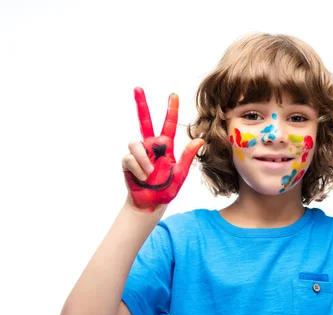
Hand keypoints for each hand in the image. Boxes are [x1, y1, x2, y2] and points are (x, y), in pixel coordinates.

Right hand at [122, 87, 203, 211]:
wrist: (151, 203)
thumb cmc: (167, 189)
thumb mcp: (180, 174)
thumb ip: (188, 157)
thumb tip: (200, 139)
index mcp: (165, 147)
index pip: (168, 124)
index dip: (171, 110)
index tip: (173, 95)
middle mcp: (151, 146)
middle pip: (144, 121)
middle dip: (141, 105)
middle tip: (138, 88)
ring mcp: (138, 154)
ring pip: (135, 144)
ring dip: (143, 159)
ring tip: (150, 174)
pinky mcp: (127, 162)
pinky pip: (130, 158)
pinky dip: (138, 169)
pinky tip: (142, 177)